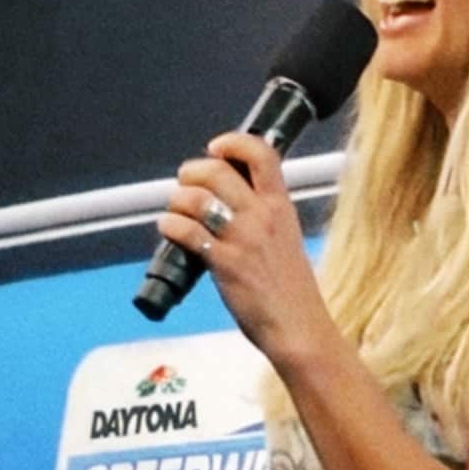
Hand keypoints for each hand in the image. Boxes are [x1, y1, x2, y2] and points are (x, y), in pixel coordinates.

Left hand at [157, 133, 333, 359]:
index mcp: (281, 205)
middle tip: (186, 182)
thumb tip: (229, 196)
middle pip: (216, 170)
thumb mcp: (286, 237)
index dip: (233, 142)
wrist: (299, 327)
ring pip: (195, 198)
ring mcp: (242, 238)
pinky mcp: (224, 263)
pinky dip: (170, 225)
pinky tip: (169, 229)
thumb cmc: (291, 289)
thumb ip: (263, 214)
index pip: (262, 153)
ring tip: (175, 211)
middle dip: (191, 171)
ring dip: (176, 200)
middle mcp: (262, 215)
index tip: (217, 148)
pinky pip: (186, 231)